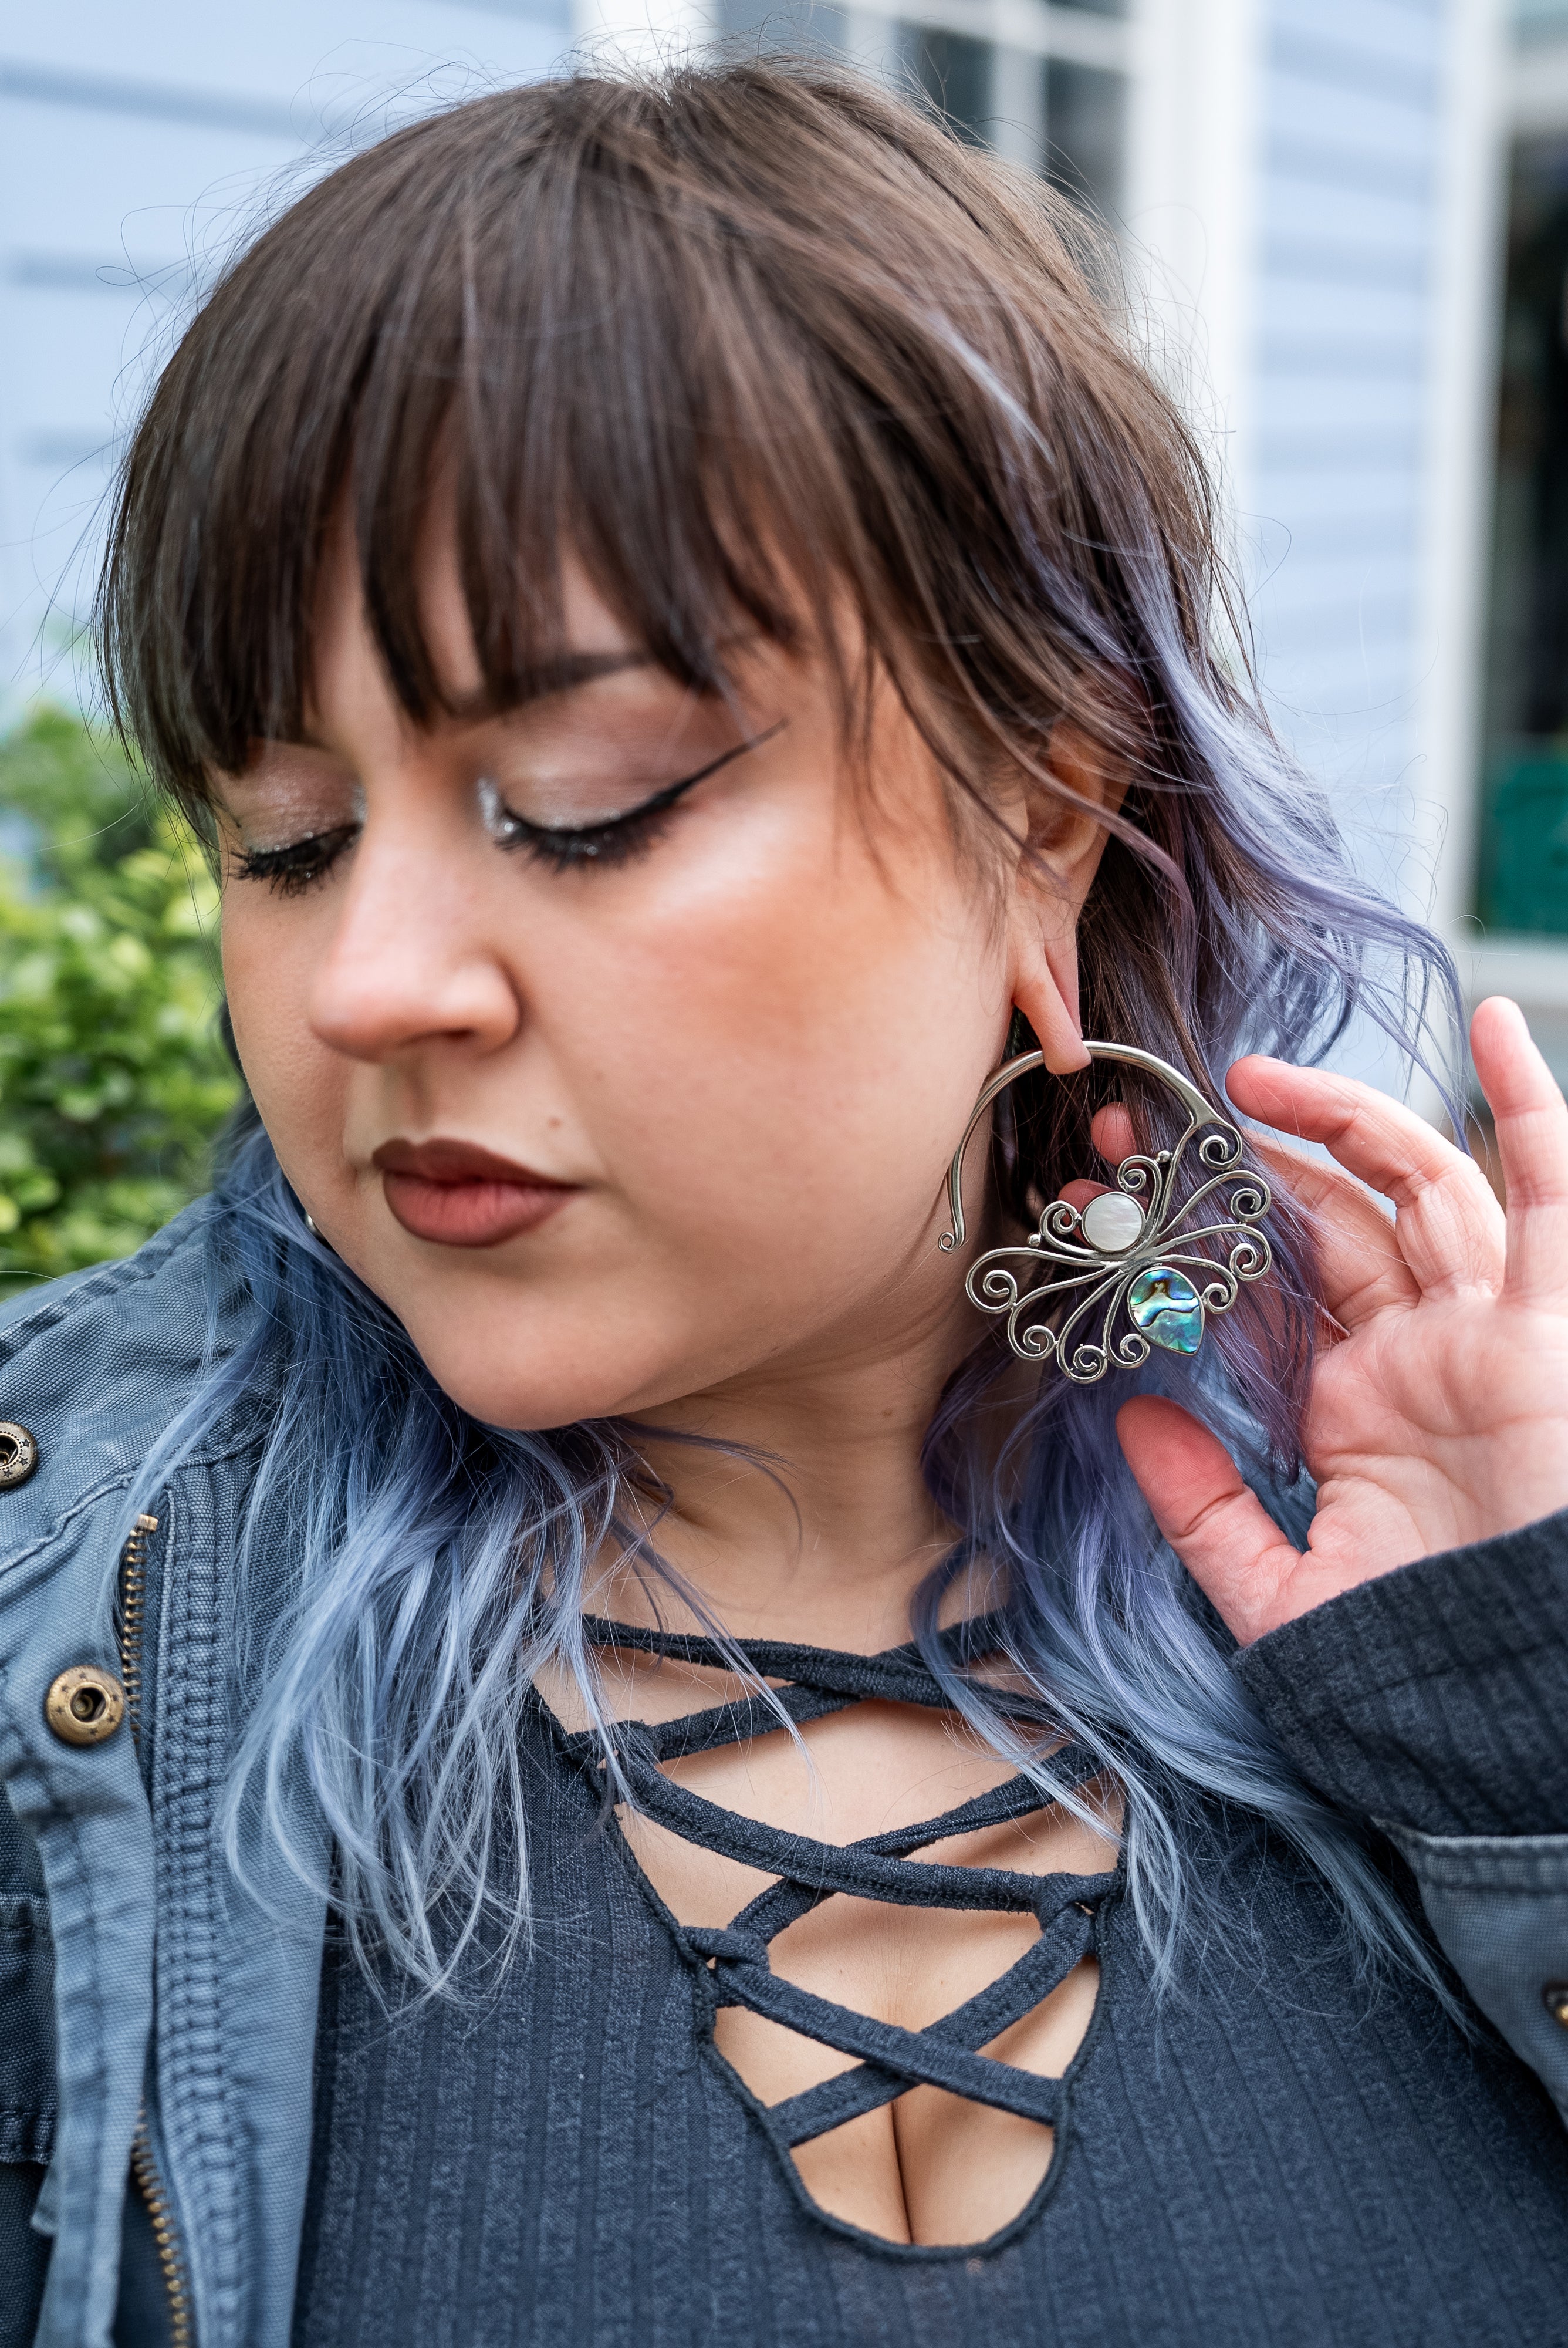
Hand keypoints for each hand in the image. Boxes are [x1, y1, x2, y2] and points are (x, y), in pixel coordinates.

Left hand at [1114, 997, 1567, 1644]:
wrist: (1515, 1716)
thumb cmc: (1413, 1667)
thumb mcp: (1279, 1590)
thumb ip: (1204, 1510)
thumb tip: (1131, 1423)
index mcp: (1351, 1403)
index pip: (1262, 1289)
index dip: (1184, 1238)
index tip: (1093, 1199)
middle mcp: (1415, 1350)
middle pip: (1324, 1218)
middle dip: (1235, 1165)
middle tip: (1134, 1129)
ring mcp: (1484, 1328)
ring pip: (1418, 1183)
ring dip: (1342, 1117)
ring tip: (1251, 1076)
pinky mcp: (1546, 1326)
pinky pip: (1549, 1192)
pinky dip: (1528, 1103)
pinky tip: (1488, 1024)